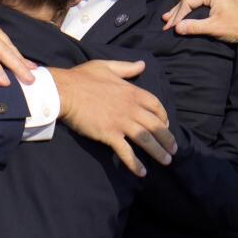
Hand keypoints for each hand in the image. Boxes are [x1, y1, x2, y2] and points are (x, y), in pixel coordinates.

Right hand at [50, 60, 176, 176]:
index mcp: (132, 92)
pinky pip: (126, 151)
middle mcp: (131, 108)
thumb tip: (142, 64)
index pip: (156, 106)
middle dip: (167, 138)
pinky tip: (142, 172)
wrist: (64, 91)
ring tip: (166, 161)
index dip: (163, 117)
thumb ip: (126, 68)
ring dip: (158, 152)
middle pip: (156, 125)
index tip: (166, 125)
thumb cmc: (81, 77)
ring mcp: (121, 122)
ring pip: (146, 139)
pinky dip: (135, 163)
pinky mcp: (109, 134)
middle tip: (173, 149)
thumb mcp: (106, 66)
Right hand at [162, 0, 237, 48]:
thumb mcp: (213, 28)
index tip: (168, 26)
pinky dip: (195, 2)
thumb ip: (193, 27)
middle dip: (178, 11)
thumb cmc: (237, 29)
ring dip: (185, 6)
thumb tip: (176, 28)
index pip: (189, 2)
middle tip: (165, 20)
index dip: (177, 15)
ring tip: (172, 12)